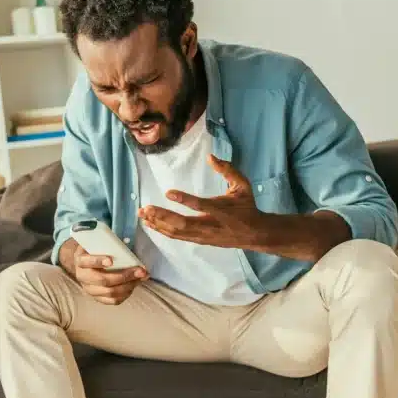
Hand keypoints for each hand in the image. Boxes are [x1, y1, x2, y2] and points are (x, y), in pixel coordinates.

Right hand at [73, 247, 147, 305]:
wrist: (86, 263)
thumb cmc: (95, 250)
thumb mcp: (97, 242)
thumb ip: (107, 242)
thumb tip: (127, 241)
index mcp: (80, 260)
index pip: (86, 261)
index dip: (98, 261)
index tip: (111, 260)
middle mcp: (82, 276)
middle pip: (102, 280)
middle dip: (124, 276)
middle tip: (140, 270)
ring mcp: (89, 289)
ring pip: (110, 292)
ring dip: (129, 286)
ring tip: (141, 277)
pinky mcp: (97, 298)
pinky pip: (113, 301)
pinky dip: (126, 294)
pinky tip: (134, 285)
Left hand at [139, 155, 260, 247]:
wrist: (255, 234)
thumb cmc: (247, 207)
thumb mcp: (243, 185)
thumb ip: (228, 170)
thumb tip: (211, 157)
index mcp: (222, 210)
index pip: (201, 206)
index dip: (184, 200)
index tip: (168, 192)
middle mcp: (211, 225)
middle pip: (183, 224)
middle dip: (162, 216)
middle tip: (145, 208)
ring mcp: (204, 236)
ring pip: (178, 232)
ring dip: (158, 224)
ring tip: (143, 215)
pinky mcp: (200, 241)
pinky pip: (179, 237)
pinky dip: (163, 231)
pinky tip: (152, 224)